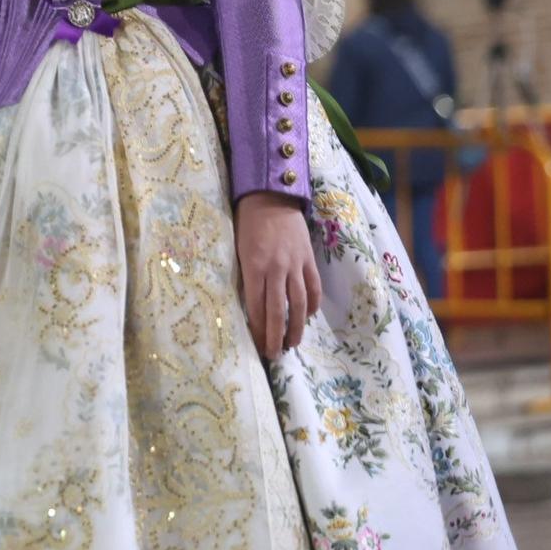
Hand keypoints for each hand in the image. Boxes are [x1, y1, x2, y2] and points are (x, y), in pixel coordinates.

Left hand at [236, 192, 322, 358]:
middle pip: (277, 310)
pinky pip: (313, 287)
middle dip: (275, 335)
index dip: (257, 328)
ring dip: (296, 327)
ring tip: (292, 343)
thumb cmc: (246, 221)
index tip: (257, 344)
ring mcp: (295, 264)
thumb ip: (245, 274)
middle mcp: (276, 268)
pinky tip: (308, 316)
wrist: (271, 195)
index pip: (255, 305)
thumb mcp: (237, 247)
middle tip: (274, 354)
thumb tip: (247, 302)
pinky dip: (312, 304)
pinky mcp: (308, 258)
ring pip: (298, 303)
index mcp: (254, 266)